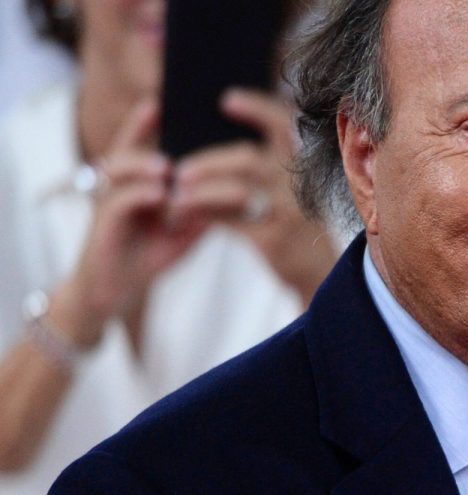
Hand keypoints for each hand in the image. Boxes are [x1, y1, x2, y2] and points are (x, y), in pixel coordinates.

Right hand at [57, 100, 207, 346]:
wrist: (113, 294)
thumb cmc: (148, 256)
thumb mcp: (183, 230)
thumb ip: (202, 209)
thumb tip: (234, 190)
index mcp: (136, 183)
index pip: (139, 144)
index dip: (146, 121)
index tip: (162, 98)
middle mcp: (117, 188)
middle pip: (124, 149)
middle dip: (139, 130)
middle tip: (163, 116)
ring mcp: (106, 205)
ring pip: (117, 171)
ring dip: (143, 165)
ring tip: (166, 166)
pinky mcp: (101, 227)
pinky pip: (118, 204)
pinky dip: (139, 196)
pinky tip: (159, 195)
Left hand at [170, 88, 336, 300]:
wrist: (318, 271)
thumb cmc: (295, 225)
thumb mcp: (292, 191)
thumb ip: (267, 168)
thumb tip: (215, 147)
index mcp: (303, 165)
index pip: (283, 125)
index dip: (257, 108)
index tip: (226, 99)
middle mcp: (298, 185)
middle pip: (248, 160)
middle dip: (209, 161)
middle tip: (180, 170)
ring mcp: (288, 212)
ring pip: (236, 191)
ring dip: (201, 192)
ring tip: (178, 195)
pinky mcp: (274, 239)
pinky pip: (232, 222)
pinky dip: (206, 217)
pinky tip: (188, 217)